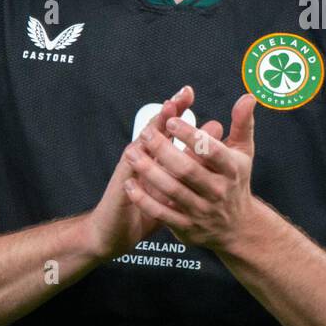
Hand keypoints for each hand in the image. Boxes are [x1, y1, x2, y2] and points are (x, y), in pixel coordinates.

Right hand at [87, 85, 202, 259]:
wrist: (115, 233)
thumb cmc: (146, 209)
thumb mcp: (172, 187)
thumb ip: (189, 165)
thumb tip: (210, 148)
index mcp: (156, 156)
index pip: (168, 128)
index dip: (178, 111)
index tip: (189, 92)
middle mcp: (143, 158)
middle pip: (156, 128)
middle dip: (169, 111)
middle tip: (182, 94)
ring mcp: (131, 170)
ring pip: (143, 143)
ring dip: (154, 126)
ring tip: (167, 109)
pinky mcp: (122, 186)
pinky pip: (129, 170)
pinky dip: (135, 158)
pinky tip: (141, 147)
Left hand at [124, 90, 258, 253]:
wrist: (237, 228)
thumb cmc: (236, 182)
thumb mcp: (243, 153)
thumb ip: (243, 123)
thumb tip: (248, 97)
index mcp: (232, 170)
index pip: (211, 150)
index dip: (190, 135)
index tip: (171, 120)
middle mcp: (218, 191)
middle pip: (187, 170)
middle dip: (163, 150)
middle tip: (145, 133)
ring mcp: (202, 211)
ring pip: (172, 191)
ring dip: (149, 172)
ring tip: (132, 153)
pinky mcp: (187, 227)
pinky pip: (162, 214)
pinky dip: (145, 200)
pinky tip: (130, 184)